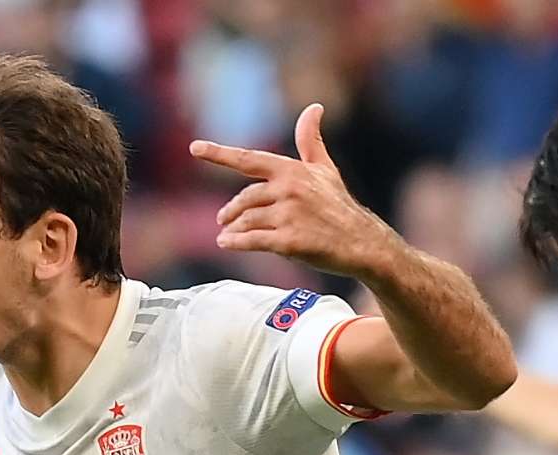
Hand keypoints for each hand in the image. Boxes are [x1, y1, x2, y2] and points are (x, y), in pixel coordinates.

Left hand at [189, 104, 396, 276]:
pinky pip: (252, 240)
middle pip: (246, 198)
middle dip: (232, 210)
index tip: (195, 147)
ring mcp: (289, 216)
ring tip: (226, 234)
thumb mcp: (325, 169)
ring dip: (233, 228)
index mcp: (292, 171)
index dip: (219, 153)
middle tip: (222, 218)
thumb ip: (311, 141)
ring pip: (247, 220)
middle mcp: (289, 190)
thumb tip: (314, 107)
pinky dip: (236, 242)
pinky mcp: (290, 242)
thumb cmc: (339, 206)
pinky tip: (226, 243)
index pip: (249, 160)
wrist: (362, 243)